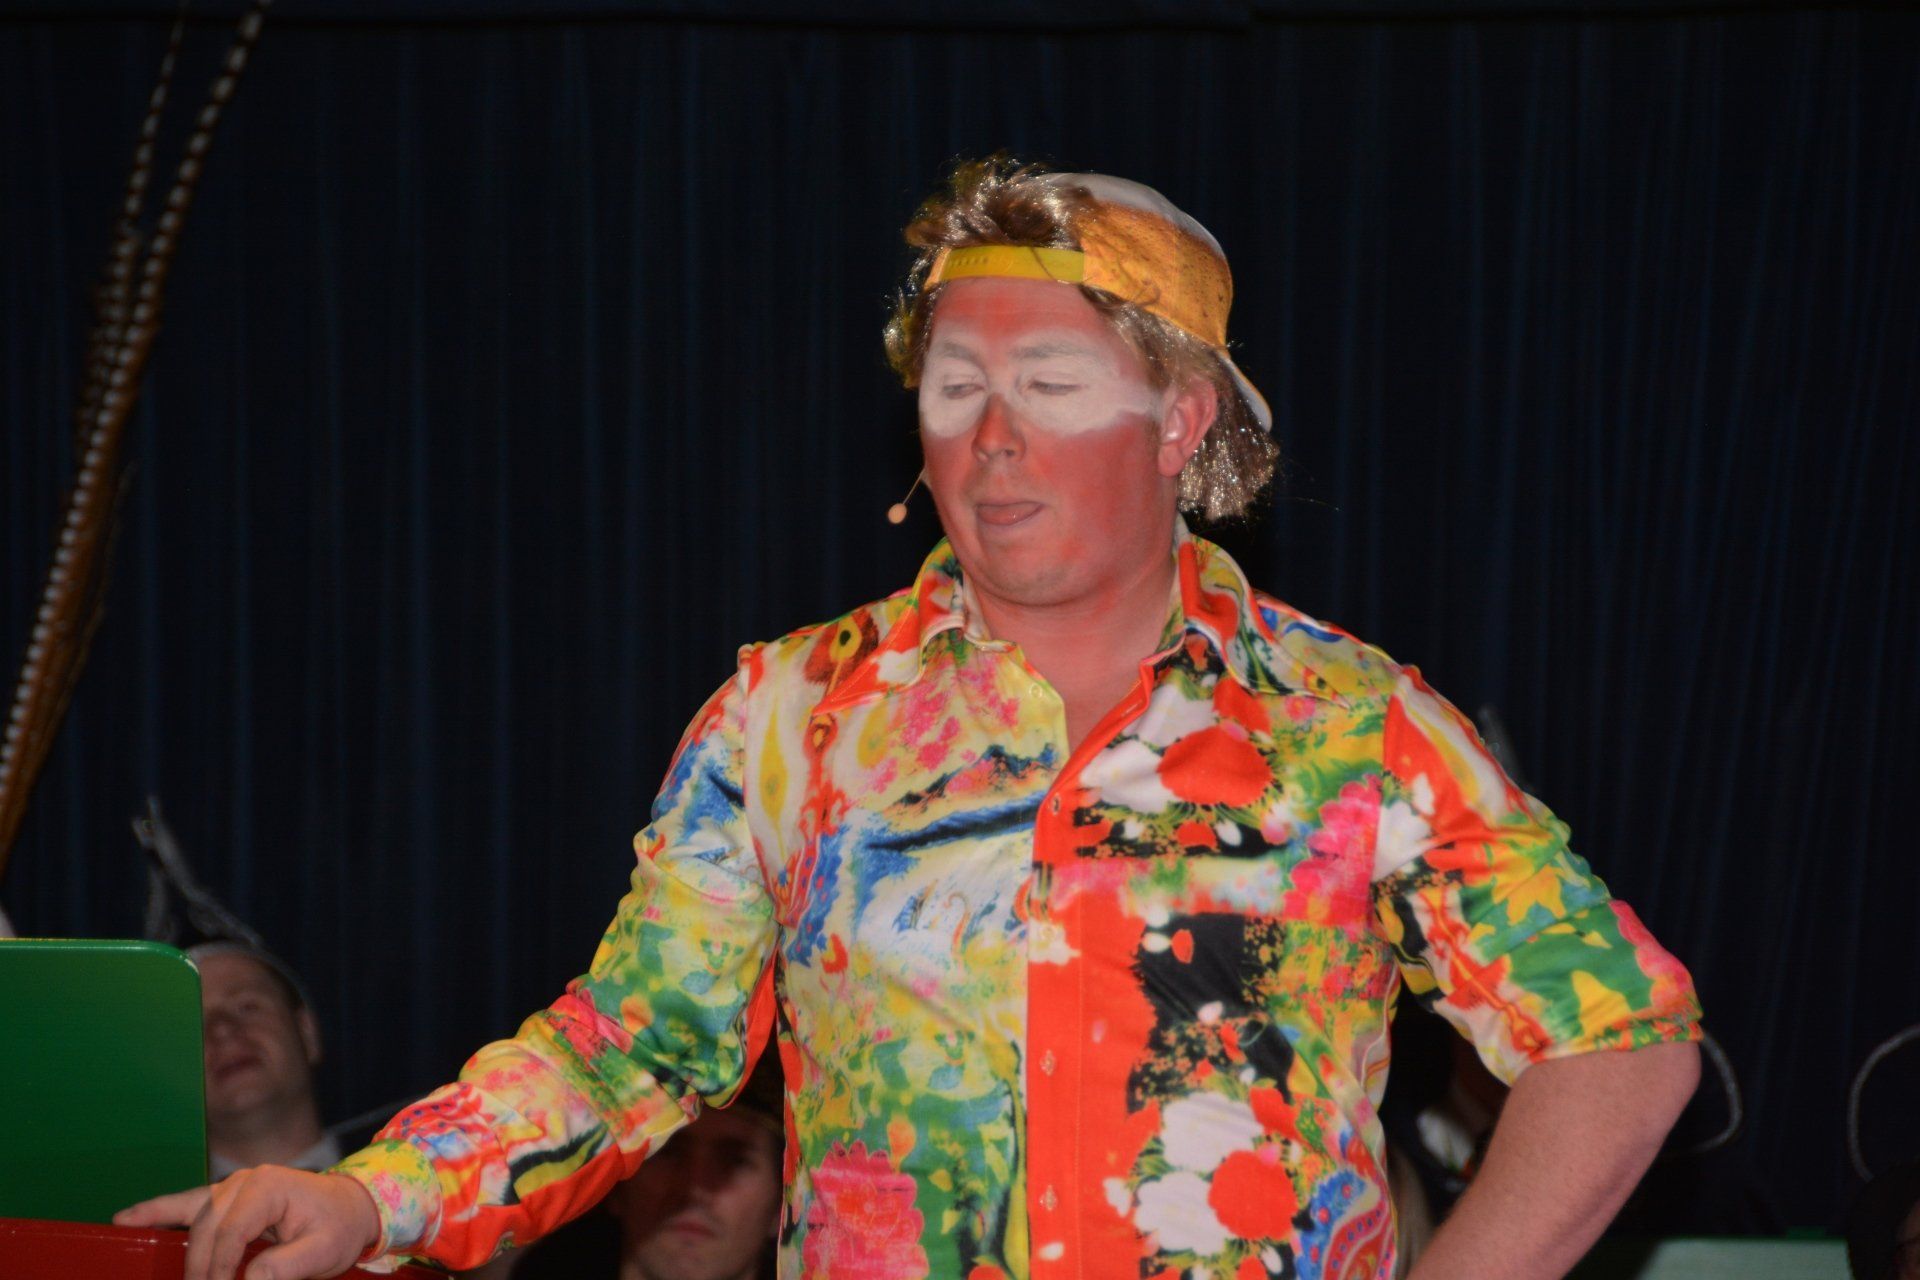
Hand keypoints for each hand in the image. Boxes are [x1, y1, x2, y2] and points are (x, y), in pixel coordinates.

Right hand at [115, 1166, 381, 1279]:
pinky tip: (124, 1220)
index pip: (230, 1235)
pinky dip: (157, 1212)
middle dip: (199, 1268)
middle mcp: (244, 1181)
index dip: (219, 1270)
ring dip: (176, 1249)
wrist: (352, 1207)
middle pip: (206, 1230)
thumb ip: (285, 1267)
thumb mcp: (322, 1253)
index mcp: (268, 1187)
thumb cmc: (339, 1227)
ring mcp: (231, 1187)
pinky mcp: (224, 1198)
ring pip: (192, 1221)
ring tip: (144, 1264)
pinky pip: (185, 1205)